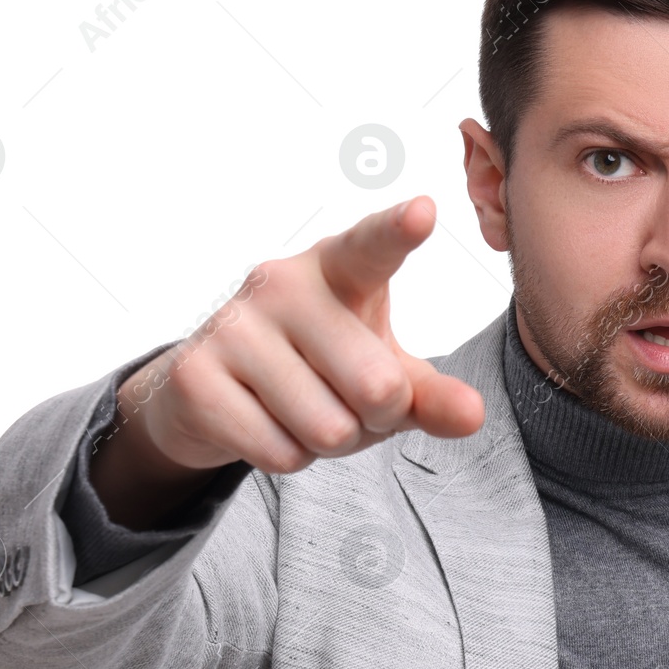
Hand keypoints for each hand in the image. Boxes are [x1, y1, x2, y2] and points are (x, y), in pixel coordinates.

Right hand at [110, 196, 485, 489]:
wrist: (211, 392)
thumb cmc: (318, 368)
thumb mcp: (384, 373)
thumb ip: (431, 393)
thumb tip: (473, 415)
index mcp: (339, 266)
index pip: (373, 246)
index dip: (399, 230)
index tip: (424, 211)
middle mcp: (282, 282)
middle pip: (377, 387)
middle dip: (375, 420)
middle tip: (346, 400)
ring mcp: (233, 325)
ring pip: (328, 429)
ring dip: (330, 443)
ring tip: (303, 411)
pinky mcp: (196, 376)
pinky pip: (280, 453)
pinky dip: (287, 457)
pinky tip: (265, 424)